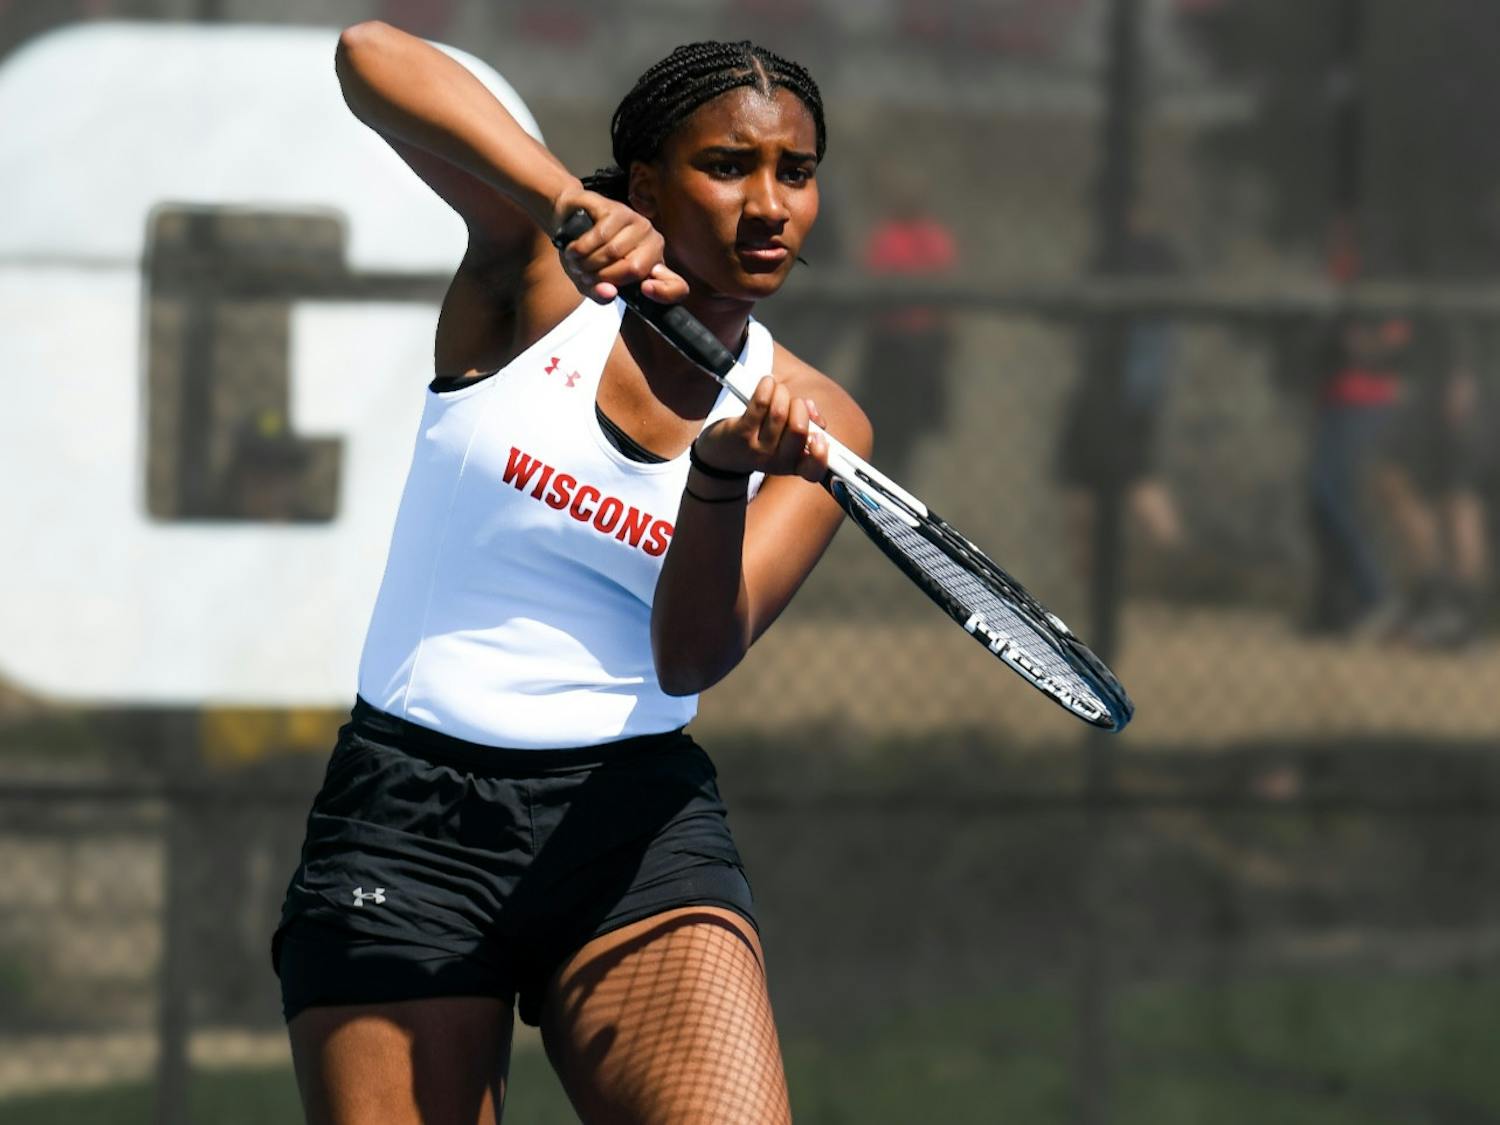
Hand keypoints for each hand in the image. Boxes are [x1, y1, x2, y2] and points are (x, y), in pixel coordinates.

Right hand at [550, 188, 689, 304]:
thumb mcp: (590, 283)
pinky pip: (600, 236)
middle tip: (586, 274)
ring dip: (587, 262)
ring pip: (613, 253)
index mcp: (652, 267)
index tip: (645, 290)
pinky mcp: (620, 210)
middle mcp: (652, 244)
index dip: (664, 293)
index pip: (676, 286)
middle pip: (635, 270)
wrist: (566, 219)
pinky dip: (581, 247)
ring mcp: (638, 225)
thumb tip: (608, 293)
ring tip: (577, 261)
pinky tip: (574, 248)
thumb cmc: (585, 254)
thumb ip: (600, 295)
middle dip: (602, 276)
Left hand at [694, 376, 830, 482]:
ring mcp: (757, 449)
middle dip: (799, 406)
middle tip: (792, 402)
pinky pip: (759, 404)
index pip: (814, 470)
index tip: (818, 436)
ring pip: (779, 413)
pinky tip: (766, 383)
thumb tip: (810, 408)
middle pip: (798, 429)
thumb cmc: (763, 440)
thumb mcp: (786, 440)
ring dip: (781, 393)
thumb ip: (807, 424)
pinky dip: (766, 387)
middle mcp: (777, 462)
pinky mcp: (740, 433)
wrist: (722, 454)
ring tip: (776, 390)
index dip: (821, 453)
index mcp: (794, 465)